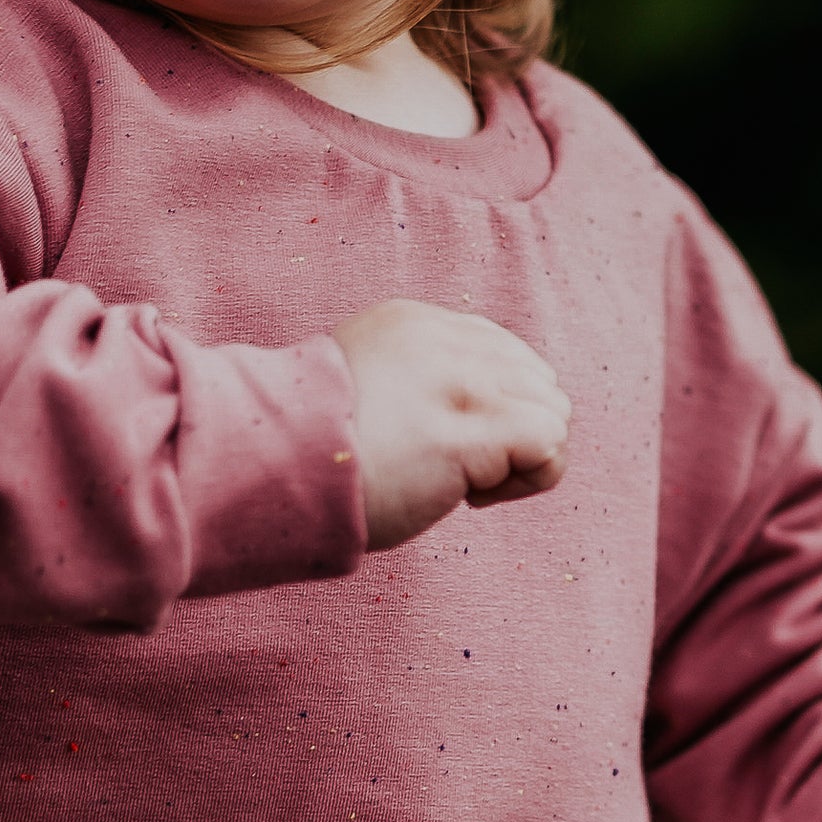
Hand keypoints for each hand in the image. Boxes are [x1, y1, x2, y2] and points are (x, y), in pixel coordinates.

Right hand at [330, 298, 569, 550]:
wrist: (268, 469)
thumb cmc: (307, 452)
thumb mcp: (363, 388)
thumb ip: (416, 383)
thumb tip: (475, 426)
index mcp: (416, 324)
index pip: (506, 354)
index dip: (495, 408)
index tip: (446, 443)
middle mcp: (444, 342)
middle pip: (539, 382)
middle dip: (514, 435)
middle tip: (457, 470)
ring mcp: (459, 382)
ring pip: (553, 413)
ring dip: (522, 461)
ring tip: (465, 484)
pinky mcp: (470, 429)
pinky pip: (549, 445)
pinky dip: (526, 480)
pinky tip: (472, 497)